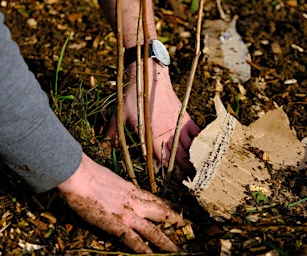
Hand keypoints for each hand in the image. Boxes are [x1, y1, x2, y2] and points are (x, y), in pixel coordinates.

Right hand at [57, 153, 185, 252]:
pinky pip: (133, 240)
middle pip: (161, 212)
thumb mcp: (108, 178)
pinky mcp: (116, 224)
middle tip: (188, 226)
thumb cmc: (87, 172)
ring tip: (177, 250)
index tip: (178, 208)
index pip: (155, 198)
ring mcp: (127, 214)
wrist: (78, 174)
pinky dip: (144, 249)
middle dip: (175, 220)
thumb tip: (115, 191)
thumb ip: (116, 187)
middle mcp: (134, 201)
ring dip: (166, 241)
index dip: (168, 205)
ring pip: (153, 230)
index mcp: (131, 189)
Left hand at [107, 59, 200, 177]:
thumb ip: (111, 135)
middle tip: (192, 184)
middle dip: (186, 172)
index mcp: (153, 137)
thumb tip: (100, 150)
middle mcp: (168, 134)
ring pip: (191, 148)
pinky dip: (202, 143)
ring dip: (196, 161)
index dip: (171, 174)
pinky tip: (206, 152)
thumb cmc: (133, 97)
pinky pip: (198, 133)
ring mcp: (179, 125)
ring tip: (201, 173)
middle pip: (181, 158)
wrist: (150, 76)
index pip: (164, 161)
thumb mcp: (119, 116)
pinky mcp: (185, 117)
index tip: (177, 185)